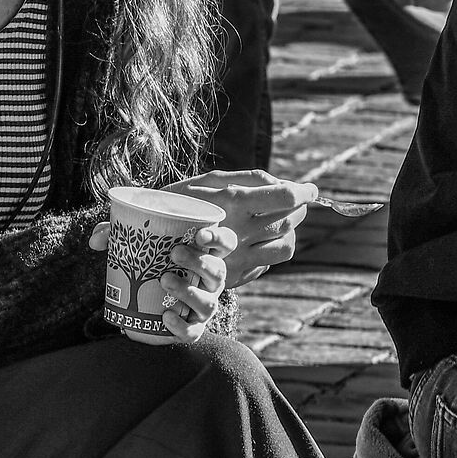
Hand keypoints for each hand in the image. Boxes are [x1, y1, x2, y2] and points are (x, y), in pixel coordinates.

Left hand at [88, 221, 233, 343]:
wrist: (143, 309)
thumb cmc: (146, 268)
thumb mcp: (134, 248)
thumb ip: (115, 237)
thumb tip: (95, 240)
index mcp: (204, 256)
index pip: (225, 244)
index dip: (218, 239)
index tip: (199, 234)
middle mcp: (210, 282)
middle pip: (218, 271)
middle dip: (199, 261)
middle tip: (174, 253)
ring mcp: (204, 306)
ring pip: (209, 302)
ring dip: (189, 291)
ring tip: (164, 281)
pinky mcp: (193, 328)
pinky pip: (193, 331)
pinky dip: (181, 326)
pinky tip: (165, 317)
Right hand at [164, 169, 313, 284]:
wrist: (146, 252)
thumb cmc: (174, 205)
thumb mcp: (201, 184)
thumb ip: (243, 181)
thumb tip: (278, 183)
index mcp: (233, 203)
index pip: (284, 198)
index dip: (303, 192)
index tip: (310, 189)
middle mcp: (240, 232)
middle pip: (290, 220)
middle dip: (298, 208)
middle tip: (295, 200)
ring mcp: (239, 258)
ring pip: (286, 245)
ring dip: (289, 232)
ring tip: (281, 222)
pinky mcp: (237, 275)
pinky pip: (269, 263)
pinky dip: (272, 250)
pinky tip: (261, 241)